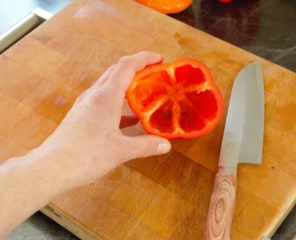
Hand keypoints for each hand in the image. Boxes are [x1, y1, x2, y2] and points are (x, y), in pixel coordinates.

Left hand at [36, 51, 170, 187]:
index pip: (126, 66)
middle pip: (117, 71)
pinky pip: (104, 101)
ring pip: (109, 85)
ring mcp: (86, 105)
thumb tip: (166, 144)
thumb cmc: (84, 156)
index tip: (160, 59)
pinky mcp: (82, 115)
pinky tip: (130, 117)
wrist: (51, 168)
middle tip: (155, 74)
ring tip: (145, 92)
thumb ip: (146, 146)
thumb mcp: (121, 151)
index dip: (144, 59)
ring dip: (127, 84)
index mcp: (105, 97)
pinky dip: (119, 102)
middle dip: (137, 68)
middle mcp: (94, 96)